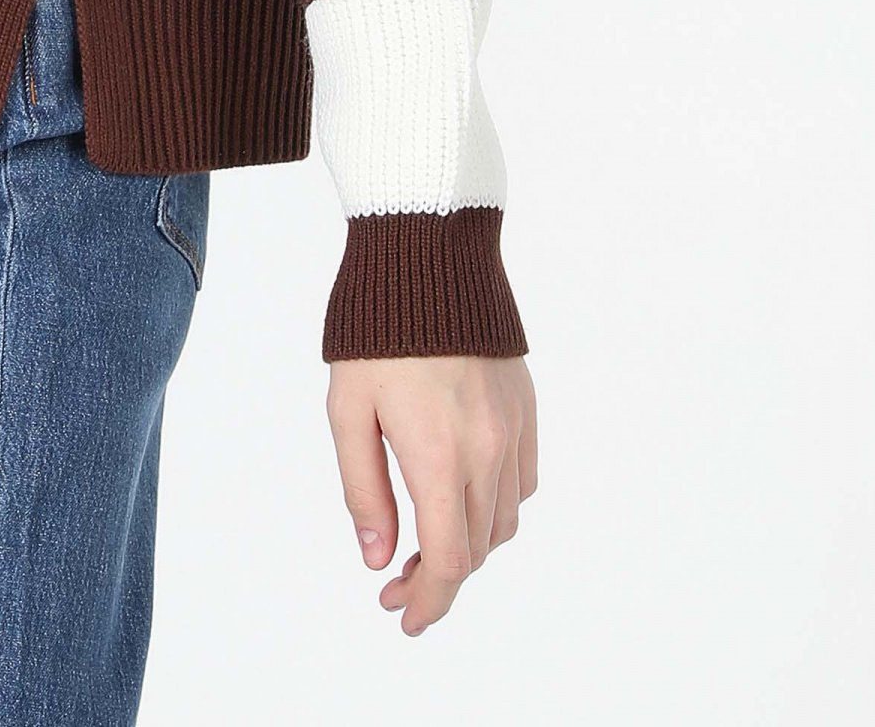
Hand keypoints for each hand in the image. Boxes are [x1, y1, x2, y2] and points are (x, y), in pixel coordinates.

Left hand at [326, 353, 535, 634]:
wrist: (427, 257)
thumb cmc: (375, 333)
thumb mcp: (347, 411)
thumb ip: (363, 490)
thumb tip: (378, 557)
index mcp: (439, 457)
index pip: (448, 562)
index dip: (428, 603)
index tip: (402, 617)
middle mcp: (487, 451)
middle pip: (476, 550)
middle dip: (439, 579)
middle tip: (397, 579)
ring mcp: (513, 430)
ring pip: (504, 522)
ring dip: (470, 545)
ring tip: (427, 540)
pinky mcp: (526, 408)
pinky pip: (523, 482)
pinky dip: (497, 506)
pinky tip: (464, 495)